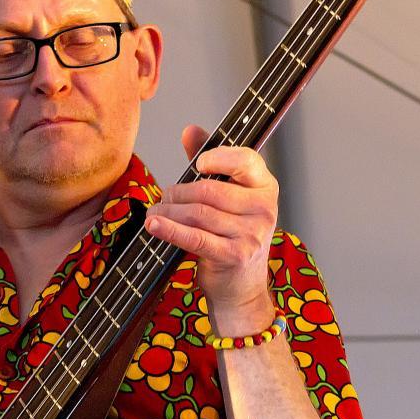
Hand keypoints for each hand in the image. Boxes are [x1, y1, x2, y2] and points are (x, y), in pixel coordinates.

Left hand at [144, 124, 279, 314]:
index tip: (197, 164)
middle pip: (210, 189)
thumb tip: (190, 130)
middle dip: (178, 192)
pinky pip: (195, 237)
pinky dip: (169, 230)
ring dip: (169, 211)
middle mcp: (264, 209)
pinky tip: (153, 225)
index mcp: (266, 187)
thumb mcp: (227, 197)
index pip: (245, 160)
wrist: (241, 288)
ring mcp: (252, 234)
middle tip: (164, 198)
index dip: (218, 157)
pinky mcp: (235, 255)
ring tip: (156, 213)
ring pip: (198, 212)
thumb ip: (210, 163)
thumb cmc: (231, 236)